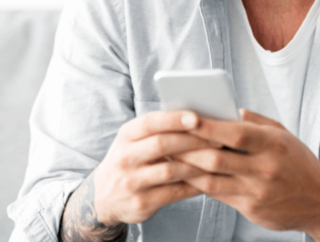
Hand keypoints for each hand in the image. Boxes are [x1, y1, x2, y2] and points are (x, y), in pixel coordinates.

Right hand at [63, 109, 211, 233]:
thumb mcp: (133, 141)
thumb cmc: (130, 160)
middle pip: (161, 144)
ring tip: (217, 159)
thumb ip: (158, 129)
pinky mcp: (141, 203)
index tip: (197, 117)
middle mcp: (125, 157)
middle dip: (191, 140)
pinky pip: (174, 193)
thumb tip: (197, 117)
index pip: (150, 122)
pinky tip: (208, 179)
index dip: (174, 119)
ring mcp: (131, 182)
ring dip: (197, 164)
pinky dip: (194, 185)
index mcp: (126, 135)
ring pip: (170, 170)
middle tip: (216, 138)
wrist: (102, 197)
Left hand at [173, 109, 319, 232]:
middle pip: (217, 159)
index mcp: (273, 144)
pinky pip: (218, 195)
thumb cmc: (298, 162)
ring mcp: (257, 192)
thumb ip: (256, 122)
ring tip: (168, 158)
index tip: (187, 117)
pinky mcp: (251, 210)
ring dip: (187, 169)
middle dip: (188, 149)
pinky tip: (186, 175)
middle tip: (166, 139)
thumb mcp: (283, 135)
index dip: (209, 126)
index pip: (236, 133)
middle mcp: (265, 168)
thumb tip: (228, 109)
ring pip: (212, 180)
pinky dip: (200, 184)